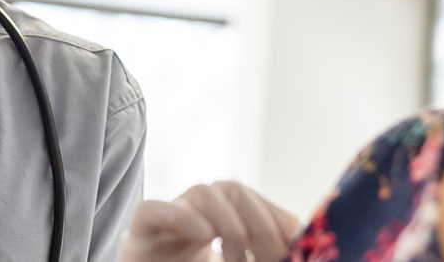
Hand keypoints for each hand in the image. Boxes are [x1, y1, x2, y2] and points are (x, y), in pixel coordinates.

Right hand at [120, 181, 298, 261]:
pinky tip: (202, 235)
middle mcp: (194, 215)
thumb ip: (268, 254)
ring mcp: (166, 223)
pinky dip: (181, 217)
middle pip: (233, 189)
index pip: (254, 202)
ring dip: (228, 223)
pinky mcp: (140, 234)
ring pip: (201, 192)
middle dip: (259, 223)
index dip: (277, 221)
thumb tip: (303, 240)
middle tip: (270, 257)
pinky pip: (155, 208)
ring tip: (234, 259)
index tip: (295, 247)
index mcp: (220, 222)